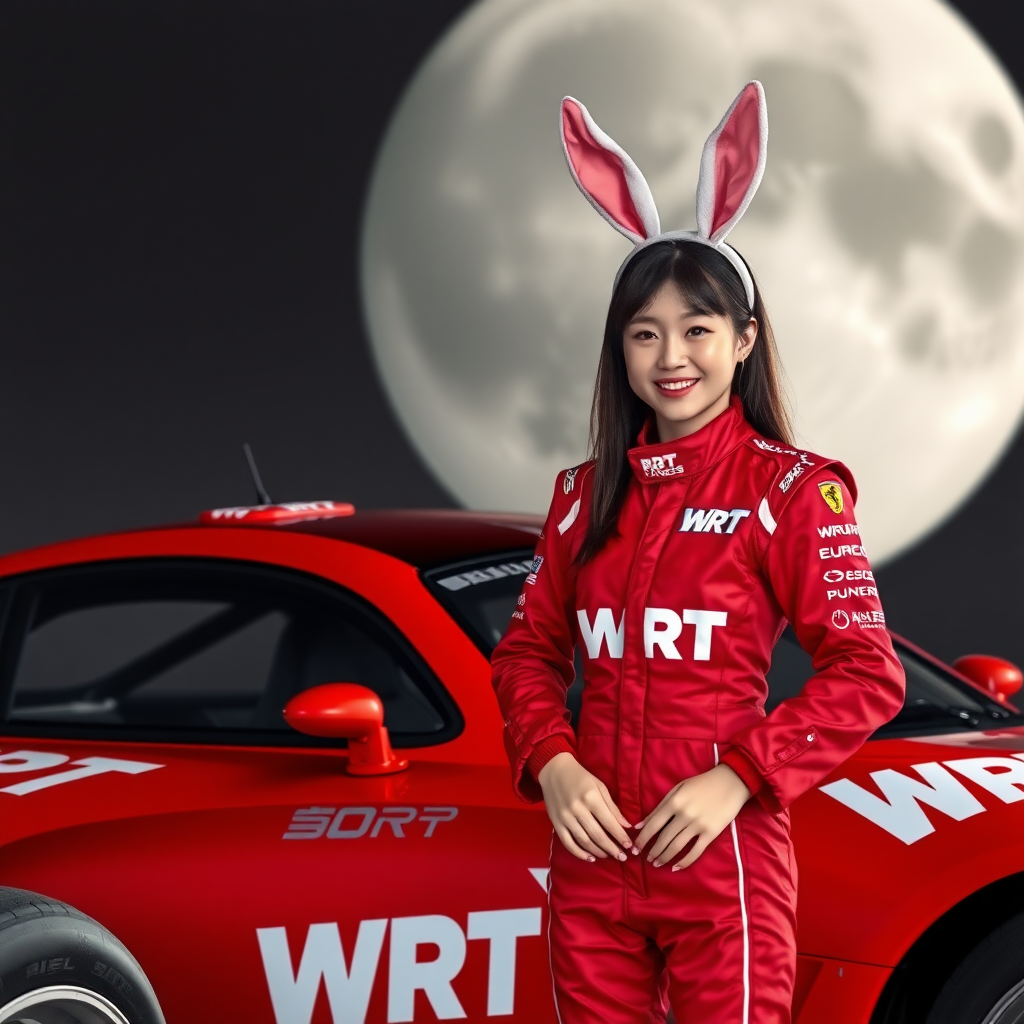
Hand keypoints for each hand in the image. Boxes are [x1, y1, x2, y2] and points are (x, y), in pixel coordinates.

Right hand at [537, 752, 633, 862]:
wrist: (554, 770)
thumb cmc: (581, 777)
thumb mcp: (600, 786)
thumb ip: (612, 807)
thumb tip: (626, 826)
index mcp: (591, 798)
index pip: (609, 823)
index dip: (620, 836)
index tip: (629, 846)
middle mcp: (578, 809)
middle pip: (598, 835)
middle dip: (612, 848)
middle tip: (622, 857)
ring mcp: (565, 818)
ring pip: (584, 841)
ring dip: (599, 852)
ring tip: (609, 856)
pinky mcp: (556, 823)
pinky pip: (568, 843)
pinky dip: (579, 853)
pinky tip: (590, 858)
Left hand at [634, 763, 751, 870]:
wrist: (730, 782)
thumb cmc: (701, 784)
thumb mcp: (677, 789)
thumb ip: (659, 807)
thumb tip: (640, 824)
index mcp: (674, 802)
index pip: (653, 825)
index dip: (642, 839)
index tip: (635, 848)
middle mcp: (684, 814)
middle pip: (663, 838)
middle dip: (652, 850)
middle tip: (646, 858)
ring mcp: (698, 825)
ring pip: (676, 847)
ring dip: (664, 857)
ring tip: (657, 863)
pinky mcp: (711, 833)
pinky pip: (695, 851)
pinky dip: (684, 862)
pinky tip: (675, 867)